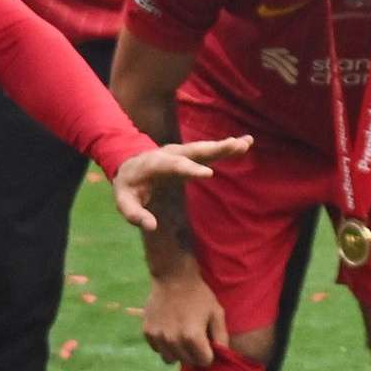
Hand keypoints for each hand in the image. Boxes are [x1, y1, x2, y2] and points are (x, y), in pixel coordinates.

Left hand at [100, 131, 249, 234]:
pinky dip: (227, 146)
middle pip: (194, 150)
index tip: (209, 174)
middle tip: (234, 146)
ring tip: (245, 143)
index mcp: (154, 163)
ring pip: (205, 148)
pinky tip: (246, 143)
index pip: (174, 165)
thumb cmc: (129, 186)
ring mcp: (183, 151)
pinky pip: (211, 150)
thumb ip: (135, 214)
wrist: (130, 164)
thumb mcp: (125, 201)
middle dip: (214, 149)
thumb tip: (152, 227)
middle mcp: (171, 153)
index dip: (190, 169)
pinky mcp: (192, 154)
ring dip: (225, 146)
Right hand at [140, 271, 233, 367]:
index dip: (209, 354)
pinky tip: (170, 330)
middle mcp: (173, 340)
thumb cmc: (199, 295)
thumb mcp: (216, 312)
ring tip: (182, 337)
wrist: (173, 277)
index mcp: (192, 336)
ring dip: (178, 353)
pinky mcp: (147, 332)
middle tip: (196, 339)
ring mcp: (158, 337)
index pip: (204, 362)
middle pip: (187, 362)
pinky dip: (164, 345)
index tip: (208, 343)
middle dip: (194, 354)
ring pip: (170, 359)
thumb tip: (222, 354)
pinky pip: (157, 349)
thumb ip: (221, 336)